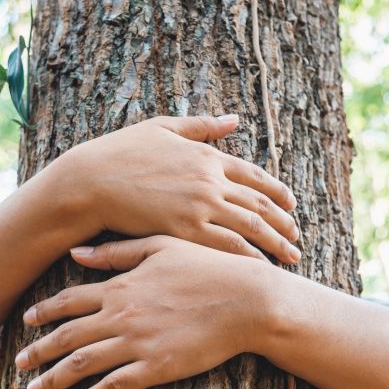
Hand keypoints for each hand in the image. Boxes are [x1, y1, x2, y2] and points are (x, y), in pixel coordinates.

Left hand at [14, 236, 277, 388]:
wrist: (246, 300)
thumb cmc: (209, 268)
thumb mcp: (161, 247)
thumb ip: (116, 252)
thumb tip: (76, 253)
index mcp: (121, 285)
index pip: (69, 301)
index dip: (44, 313)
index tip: (26, 322)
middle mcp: (121, 315)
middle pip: (67, 337)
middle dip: (38, 352)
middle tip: (18, 364)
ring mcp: (137, 343)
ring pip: (81, 364)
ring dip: (53, 379)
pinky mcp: (155, 368)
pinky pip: (112, 388)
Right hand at [53, 115, 300, 263]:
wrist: (91, 181)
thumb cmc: (119, 153)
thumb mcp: (163, 128)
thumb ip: (202, 126)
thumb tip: (234, 119)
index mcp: (207, 155)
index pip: (254, 176)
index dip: (276, 191)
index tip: (291, 204)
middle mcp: (210, 181)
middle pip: (259, 204)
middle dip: (283, 223)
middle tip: (297, 237)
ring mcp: (200, 206)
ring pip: (250, 228)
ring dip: (275, 244)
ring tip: (290, 257)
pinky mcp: (185, 230)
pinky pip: (227, 247)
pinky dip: (249, 259)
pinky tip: (261, 269)